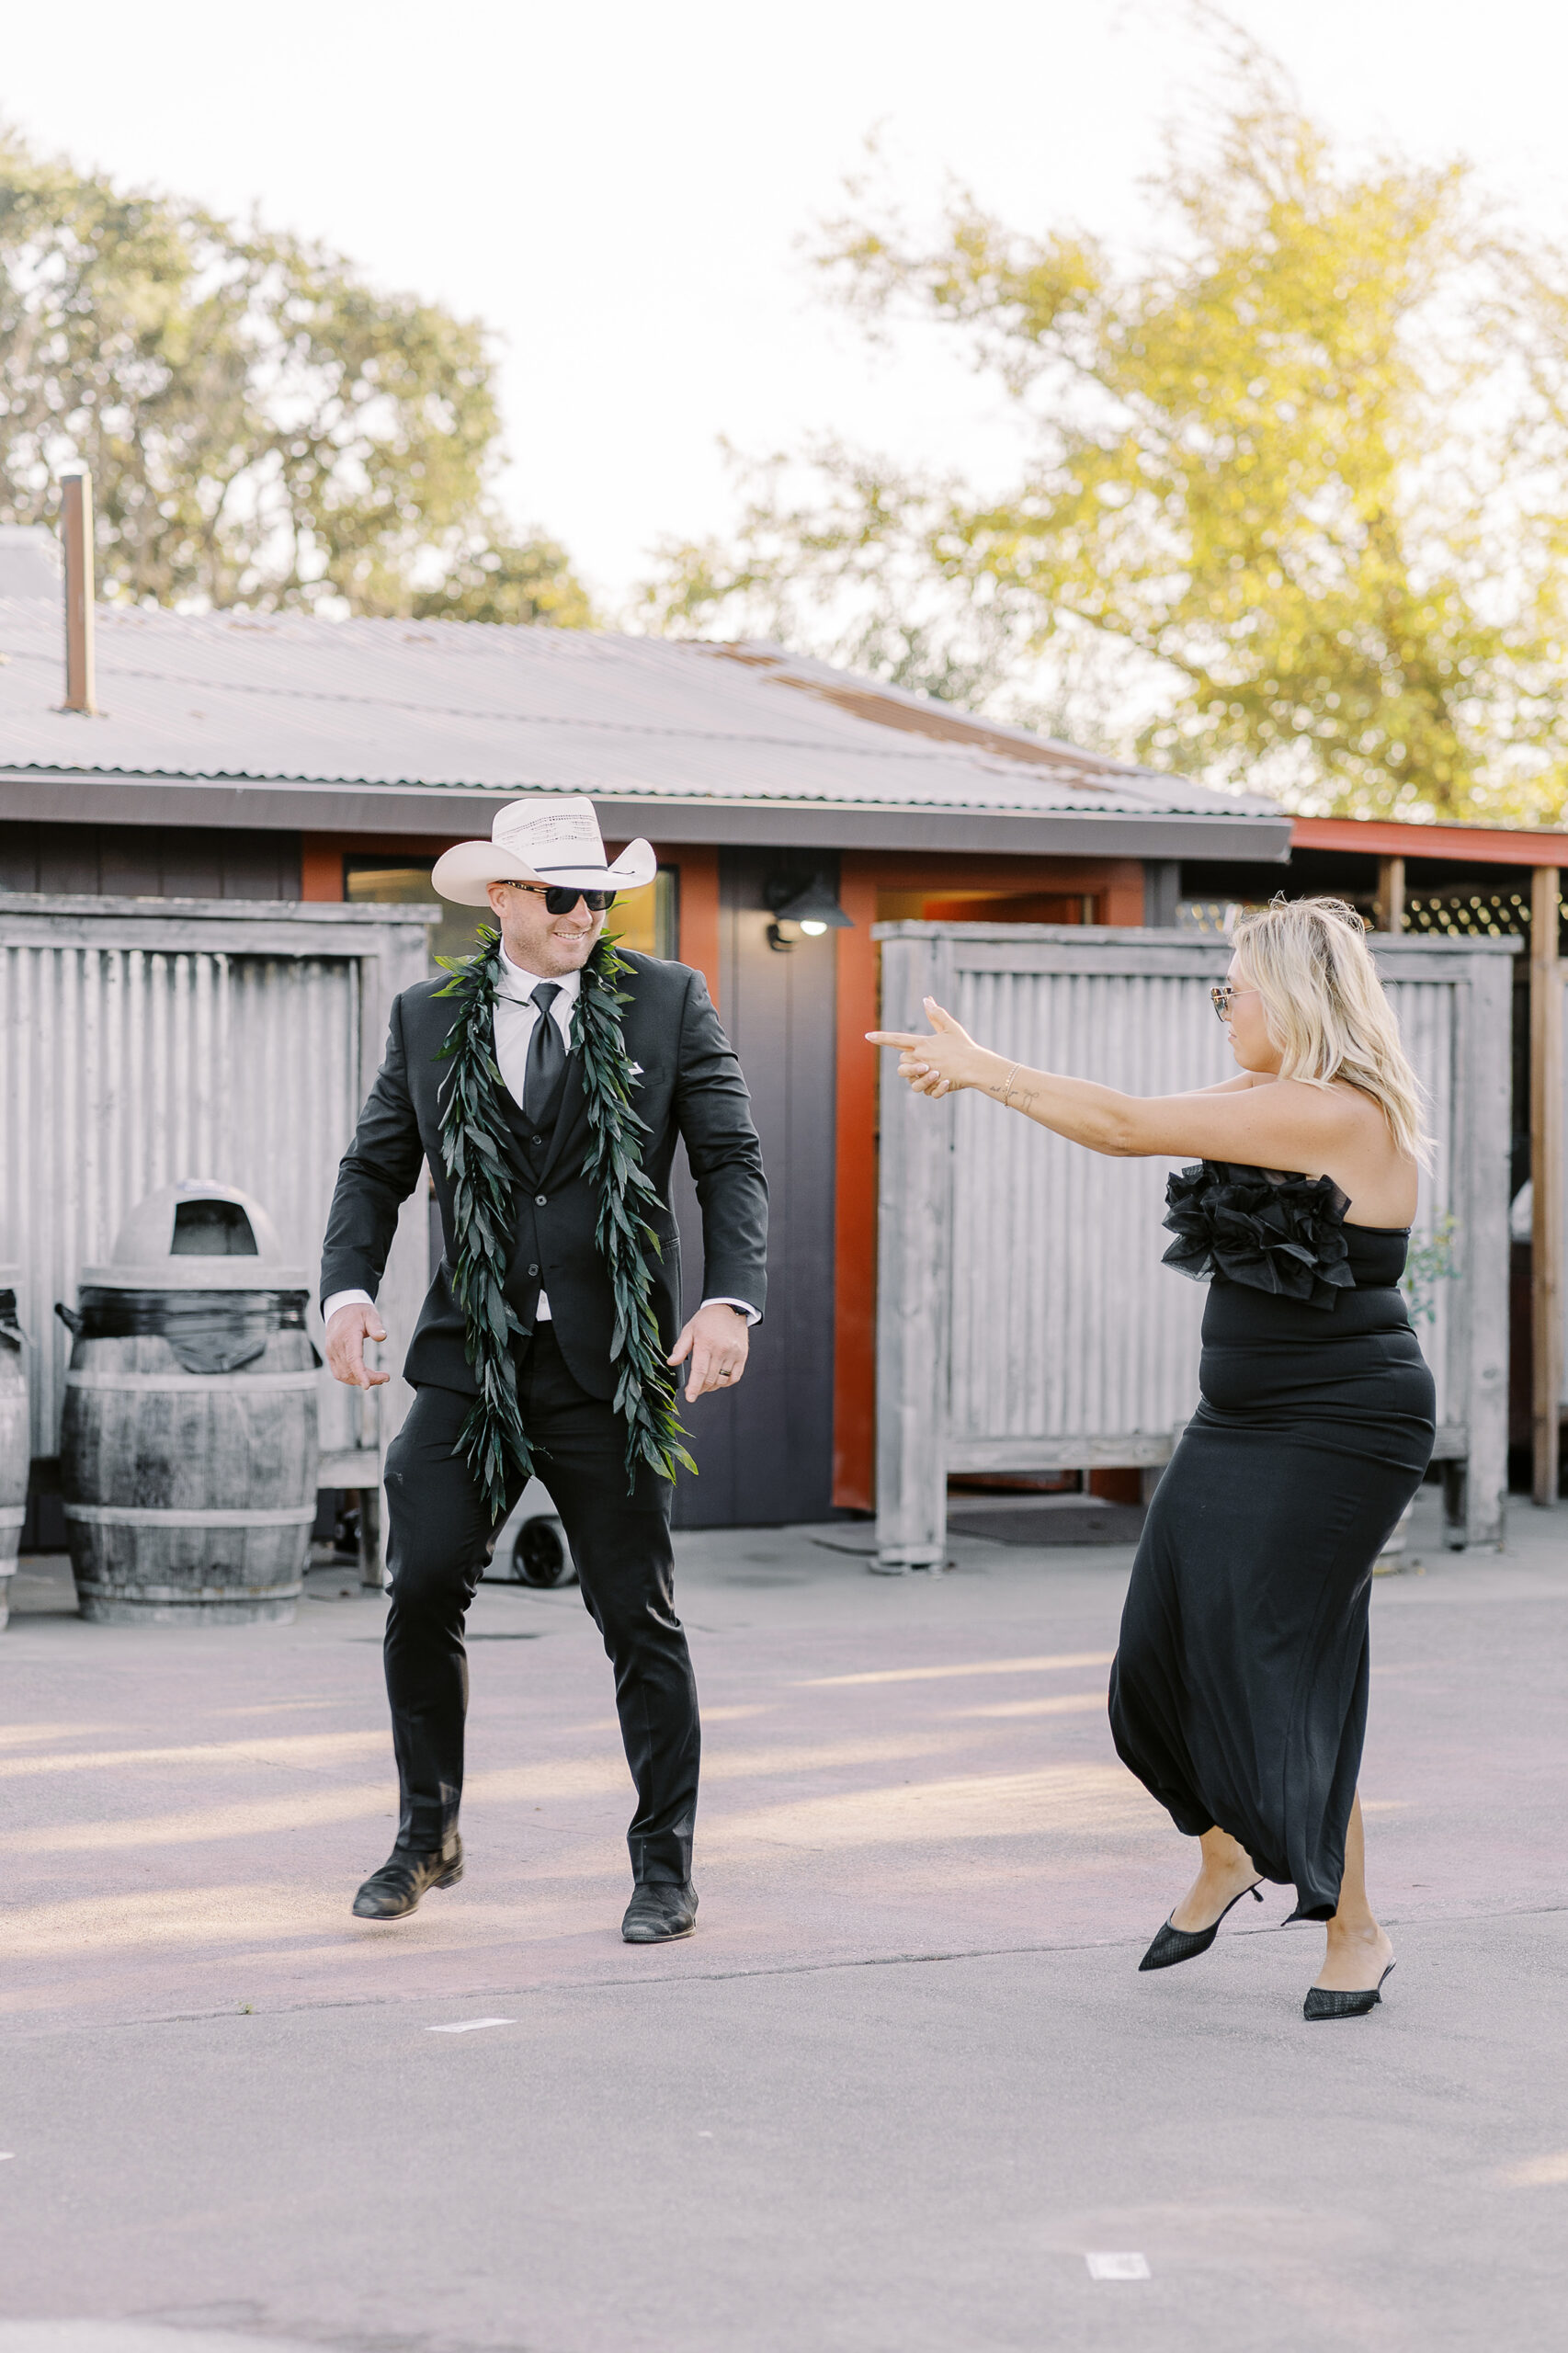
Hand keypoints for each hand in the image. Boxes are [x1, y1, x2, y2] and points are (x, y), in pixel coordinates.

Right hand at [325, 1302, 389, 1388]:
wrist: (340, 1308)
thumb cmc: (358, 1312)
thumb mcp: (370, 1314)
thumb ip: (376, 1325)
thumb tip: (382, 1337)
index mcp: (347, 1336)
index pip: (353, 1359)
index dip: (360, 1374)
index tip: (367, 1386)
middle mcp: (336, 1346)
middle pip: (351, 1370)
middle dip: (369, 1378)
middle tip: (385, 1378)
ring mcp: (331, 1352)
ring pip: (343, 1375)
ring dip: (360, 1380)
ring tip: (377, 1378)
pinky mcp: (330, 1355)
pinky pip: (338, 1373)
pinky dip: (351, 1378)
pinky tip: (364, 1376)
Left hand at [668, 1302, 749, 1399]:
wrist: (729, 1307)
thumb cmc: (707, 1319)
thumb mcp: (689, 1330)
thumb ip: (680, 1348)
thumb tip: (671, 1363)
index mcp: (706, 1343)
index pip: (700, 1371)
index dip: (694, 1387)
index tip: (689, 1397)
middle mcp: (721, 1350)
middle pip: (710, 1378)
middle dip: (700, 1388)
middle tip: (693, 1391)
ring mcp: (734, 1353)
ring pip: (722, 1380)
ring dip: (712, 1387)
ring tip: (704, 1385)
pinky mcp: (742, 1355)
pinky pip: (735, 1377)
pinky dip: (726, 1383)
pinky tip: (718, 1381)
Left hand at [866, 997, 983, 1098]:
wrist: (976, 1067)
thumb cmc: (964, 1046)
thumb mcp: (951, 1027)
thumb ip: (936, 1014)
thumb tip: (926, 999)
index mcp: (923, 1044)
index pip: (897, 1040)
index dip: (881, 1038)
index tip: (867, 1036)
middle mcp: (921, 1059)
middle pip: (902, 1062)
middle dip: (910, 1062)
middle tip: (927, 1061)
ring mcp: (926, 1074)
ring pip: (909, 1078)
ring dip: (918, 1076)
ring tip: (933, 1073)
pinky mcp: (932, 1087)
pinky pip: (922, 1090)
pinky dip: (930, 1087)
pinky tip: (942, 1081)